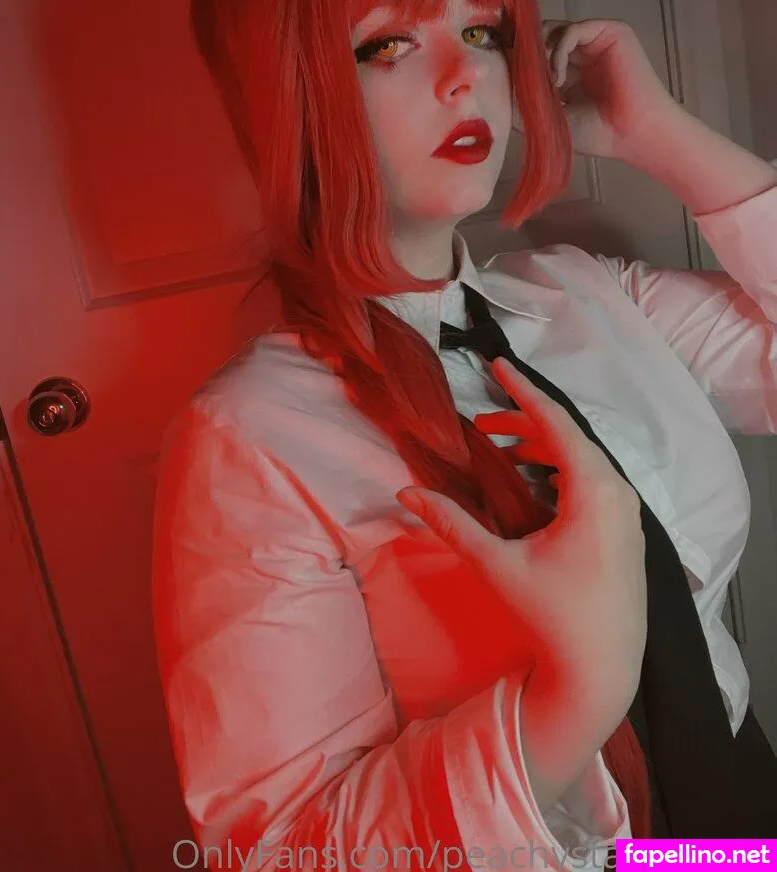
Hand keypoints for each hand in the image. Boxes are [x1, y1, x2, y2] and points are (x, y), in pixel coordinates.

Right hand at [396, 357, 646, 701]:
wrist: (601, 670)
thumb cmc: (551, 614)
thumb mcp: (496, 564)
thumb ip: (451, 523)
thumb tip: (405, 492)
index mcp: (593, 490)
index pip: (555, 422)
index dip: (523, 390)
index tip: (498, 364)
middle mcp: (619, 493)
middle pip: (569, 439)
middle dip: (524, 423)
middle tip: (482, 421)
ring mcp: (629, 514)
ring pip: (584, 462)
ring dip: (543, 449)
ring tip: (503, 449)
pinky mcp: (628, 532)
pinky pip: (594, 483)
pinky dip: (562, 472)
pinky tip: (536, 484)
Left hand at [511, 18, 680, 161]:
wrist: (633, 135)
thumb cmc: (598, 133)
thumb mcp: (547, 117)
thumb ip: (520, 100)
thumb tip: (493, 82)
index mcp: (567, 71)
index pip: (533, 54)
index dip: (514, 58)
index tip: (494, 69)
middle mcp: (580, 52)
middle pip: (539, 38)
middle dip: (522, 54)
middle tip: (513, 74)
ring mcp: (595, 40)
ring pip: (552, 30)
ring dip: (540, 55)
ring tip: (545, 86)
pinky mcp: (610, 32)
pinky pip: (571, 30)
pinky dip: (558, 52)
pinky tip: (558, 79)